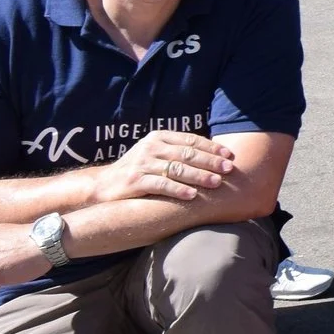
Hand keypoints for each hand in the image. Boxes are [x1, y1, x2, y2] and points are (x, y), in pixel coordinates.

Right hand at [97, 129, 235, 203]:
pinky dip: (178, 189)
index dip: (211, 147)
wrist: (104, 185)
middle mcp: (151, 147)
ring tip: (217, 182)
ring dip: (199, 175)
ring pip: (177, 168)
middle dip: (210, 161)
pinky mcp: (135, 181)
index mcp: (159, 137)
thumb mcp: (156, 154)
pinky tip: (193, 195)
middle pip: (187, 153)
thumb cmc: (138, 170)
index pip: (190, 140)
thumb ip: (178, 152)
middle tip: (229, 169)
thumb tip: (214, 155)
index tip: (229, 155)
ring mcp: (142, 163)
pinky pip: (161, 184)